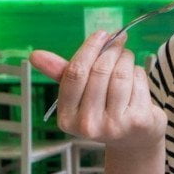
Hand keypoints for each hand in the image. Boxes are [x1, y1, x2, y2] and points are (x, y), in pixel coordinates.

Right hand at [29, 32, 165, 150]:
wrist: (134, 139)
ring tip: (127, 57)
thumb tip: (35, 55)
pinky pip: (138, 82)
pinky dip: (139, 73)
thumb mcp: (80, 94)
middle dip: (111, 50)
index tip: (102, 33)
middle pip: (99, 71)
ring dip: (126, 58)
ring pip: (121, 74)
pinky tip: (137, 79)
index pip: (75, 73)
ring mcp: (114, 125)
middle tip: (119, 40)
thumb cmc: (103, 109)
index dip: (90, 48)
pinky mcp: (138, 121)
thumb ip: (61, 73)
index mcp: (67, 117)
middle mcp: (88, 125)